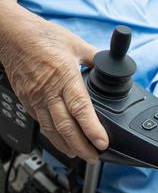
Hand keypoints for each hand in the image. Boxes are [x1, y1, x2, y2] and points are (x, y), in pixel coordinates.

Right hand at [0, 2, 108, 163]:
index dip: (92, 129)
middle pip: (66, 126)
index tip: (102, 143)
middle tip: (94, 157)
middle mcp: (49, 91)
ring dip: (67, 146)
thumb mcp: (75, 44)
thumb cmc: (42, 37)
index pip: (81, 109)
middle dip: (81, 146)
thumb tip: (109, 65)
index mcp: (64, 76)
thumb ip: (95, 57)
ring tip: (80, 156)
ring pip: (51, 130)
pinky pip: (41, 123)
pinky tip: (61, 142)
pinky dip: (52, 136)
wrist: (12, 36)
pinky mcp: (27, 101)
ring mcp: (36, 98)